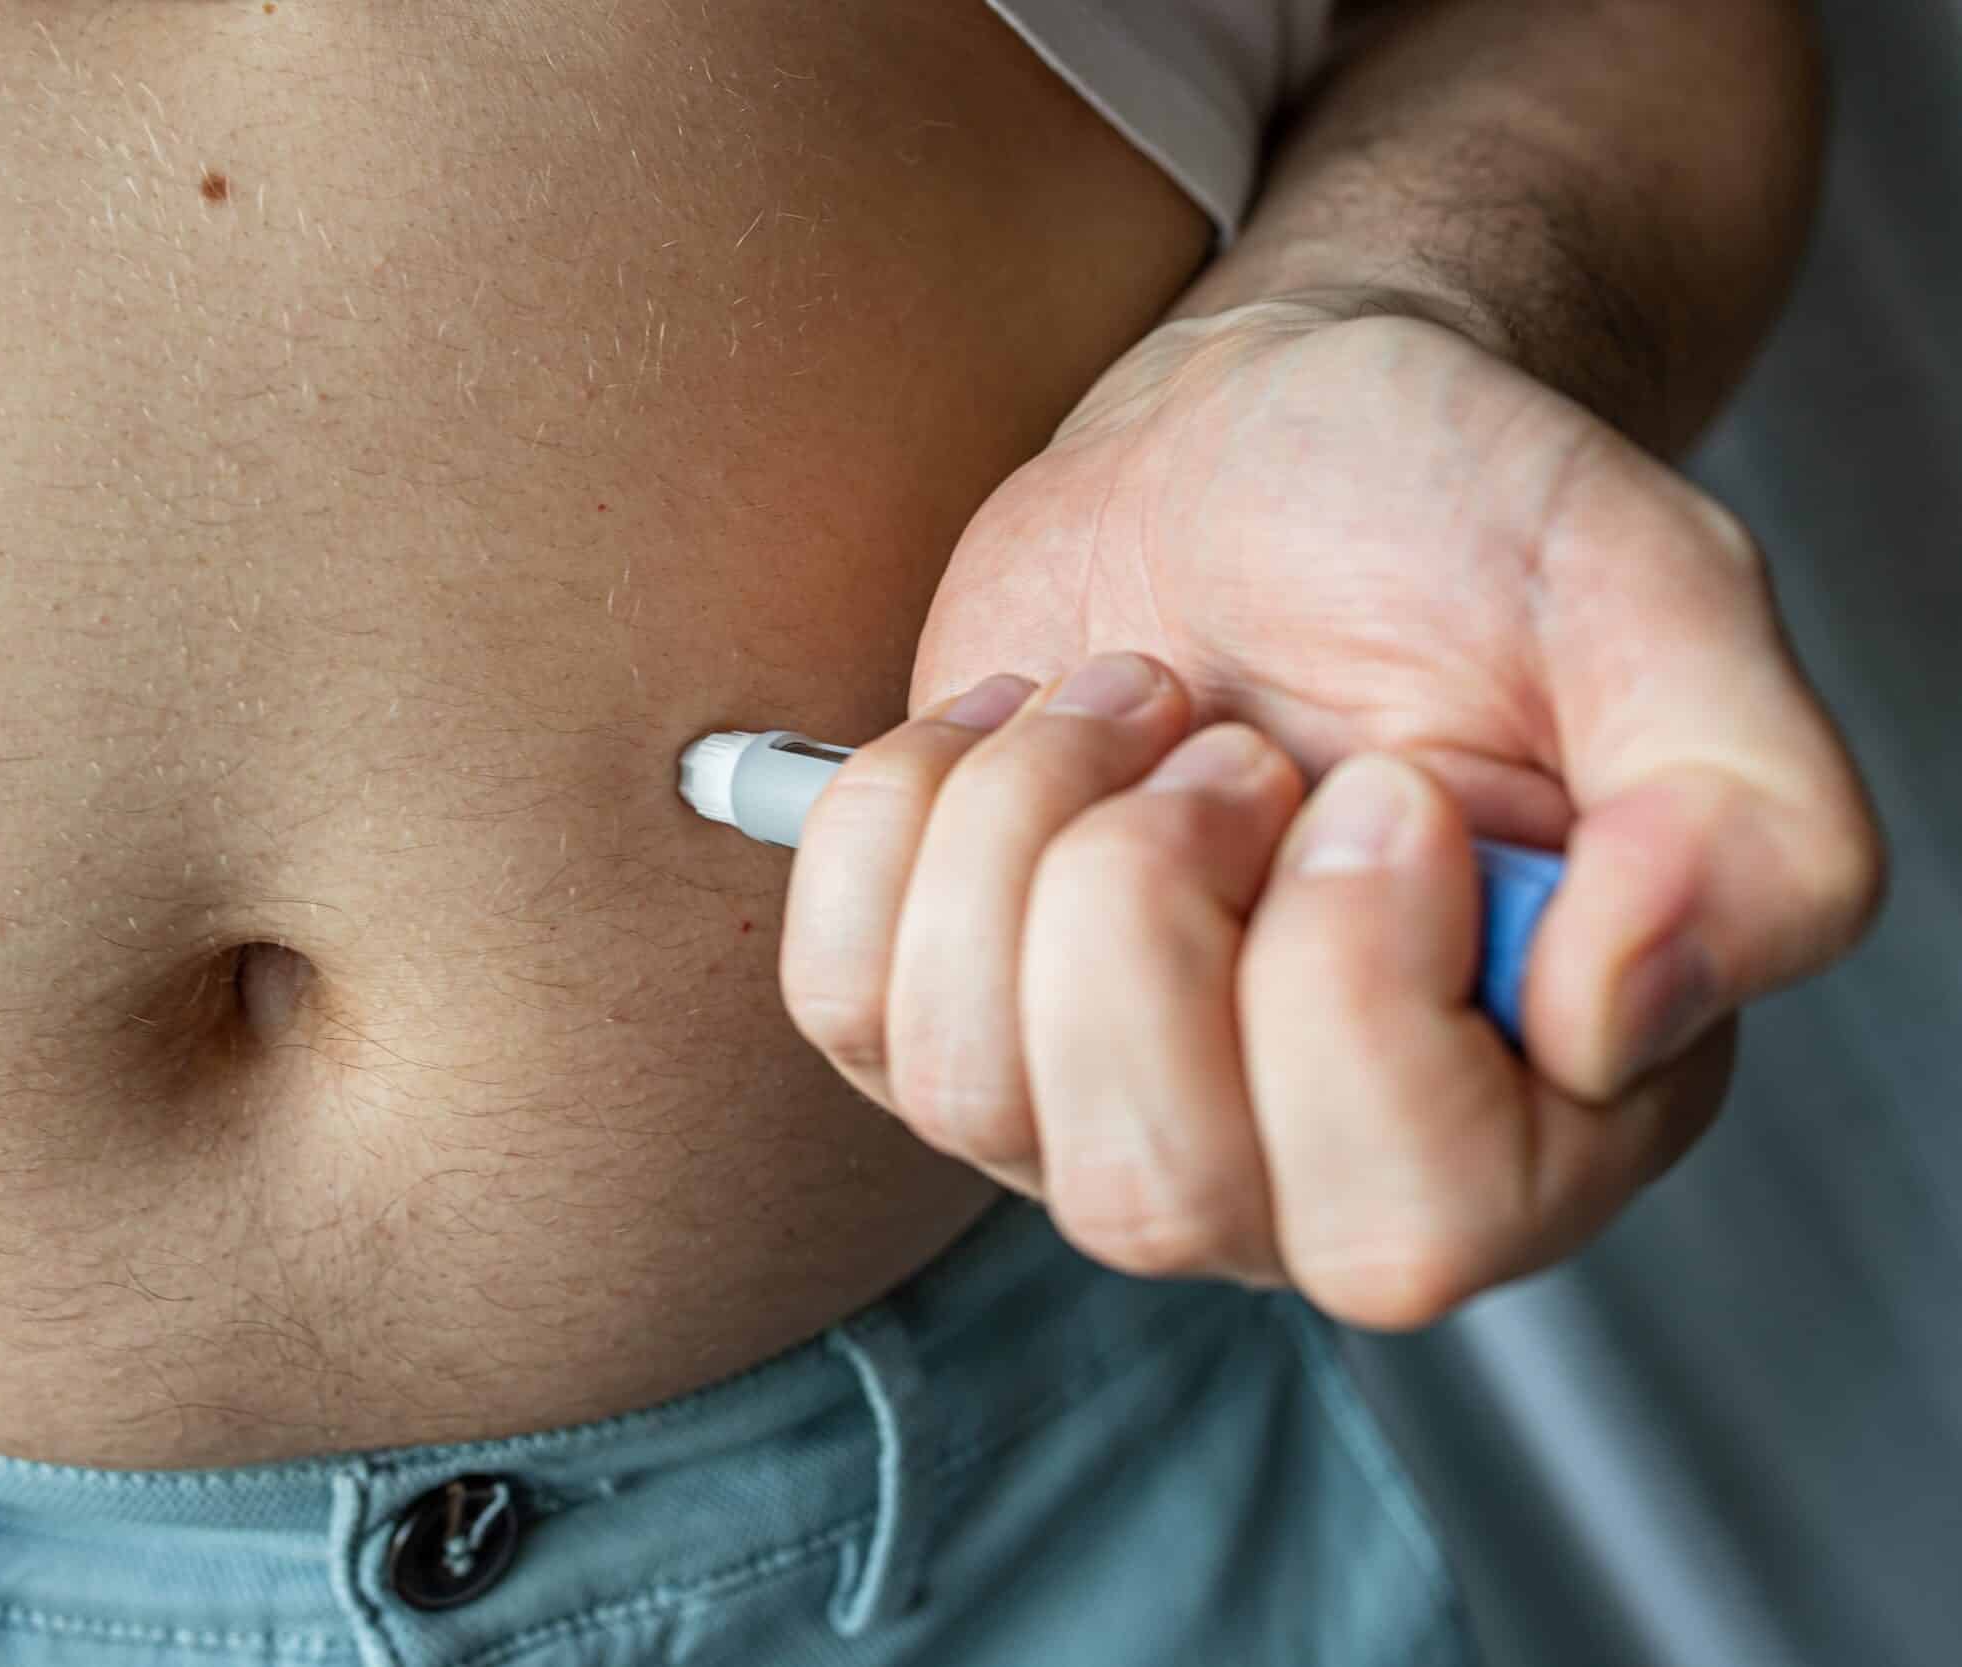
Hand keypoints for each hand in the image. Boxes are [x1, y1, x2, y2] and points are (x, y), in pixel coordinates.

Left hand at [782, 295, 1881, 1326]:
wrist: (1261, 439)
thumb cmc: (1452, 522)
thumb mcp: (1652, 602)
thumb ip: (1743, 818)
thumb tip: (1611, 1017)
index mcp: (1532, 1113)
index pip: (1402, 1222)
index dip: (1346, 974)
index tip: (1382, 774)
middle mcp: (1306, 1160)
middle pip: (1152, 1190)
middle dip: (1148, 898)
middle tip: (1226, 742)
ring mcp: (1105, 1106)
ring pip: (974, 1094)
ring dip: (1027, 826)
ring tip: (1132, 706)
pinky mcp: (951, 1015)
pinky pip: (842, 1006)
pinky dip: (898, 818)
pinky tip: (1009, 730)